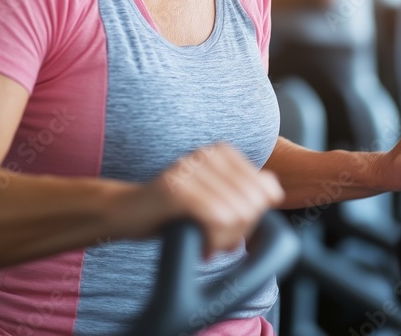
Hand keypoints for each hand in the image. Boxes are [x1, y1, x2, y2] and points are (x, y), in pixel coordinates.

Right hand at [143, 144, 283, 257]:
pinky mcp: (176, 188)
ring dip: (225, 241)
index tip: (231, 228)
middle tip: (219, 241)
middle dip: (240, 232)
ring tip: (208, 244)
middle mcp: (208, 154)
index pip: (267, 190)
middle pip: (254, 203)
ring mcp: (191, 169)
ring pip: (238, 213)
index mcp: (222, 152)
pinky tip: (202, 247)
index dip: (253, 219)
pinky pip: (218, 219)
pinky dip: (214, 241)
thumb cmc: (173, 210)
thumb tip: (274, 192)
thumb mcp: (214, 197)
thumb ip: (245, 191)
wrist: (126, 212)